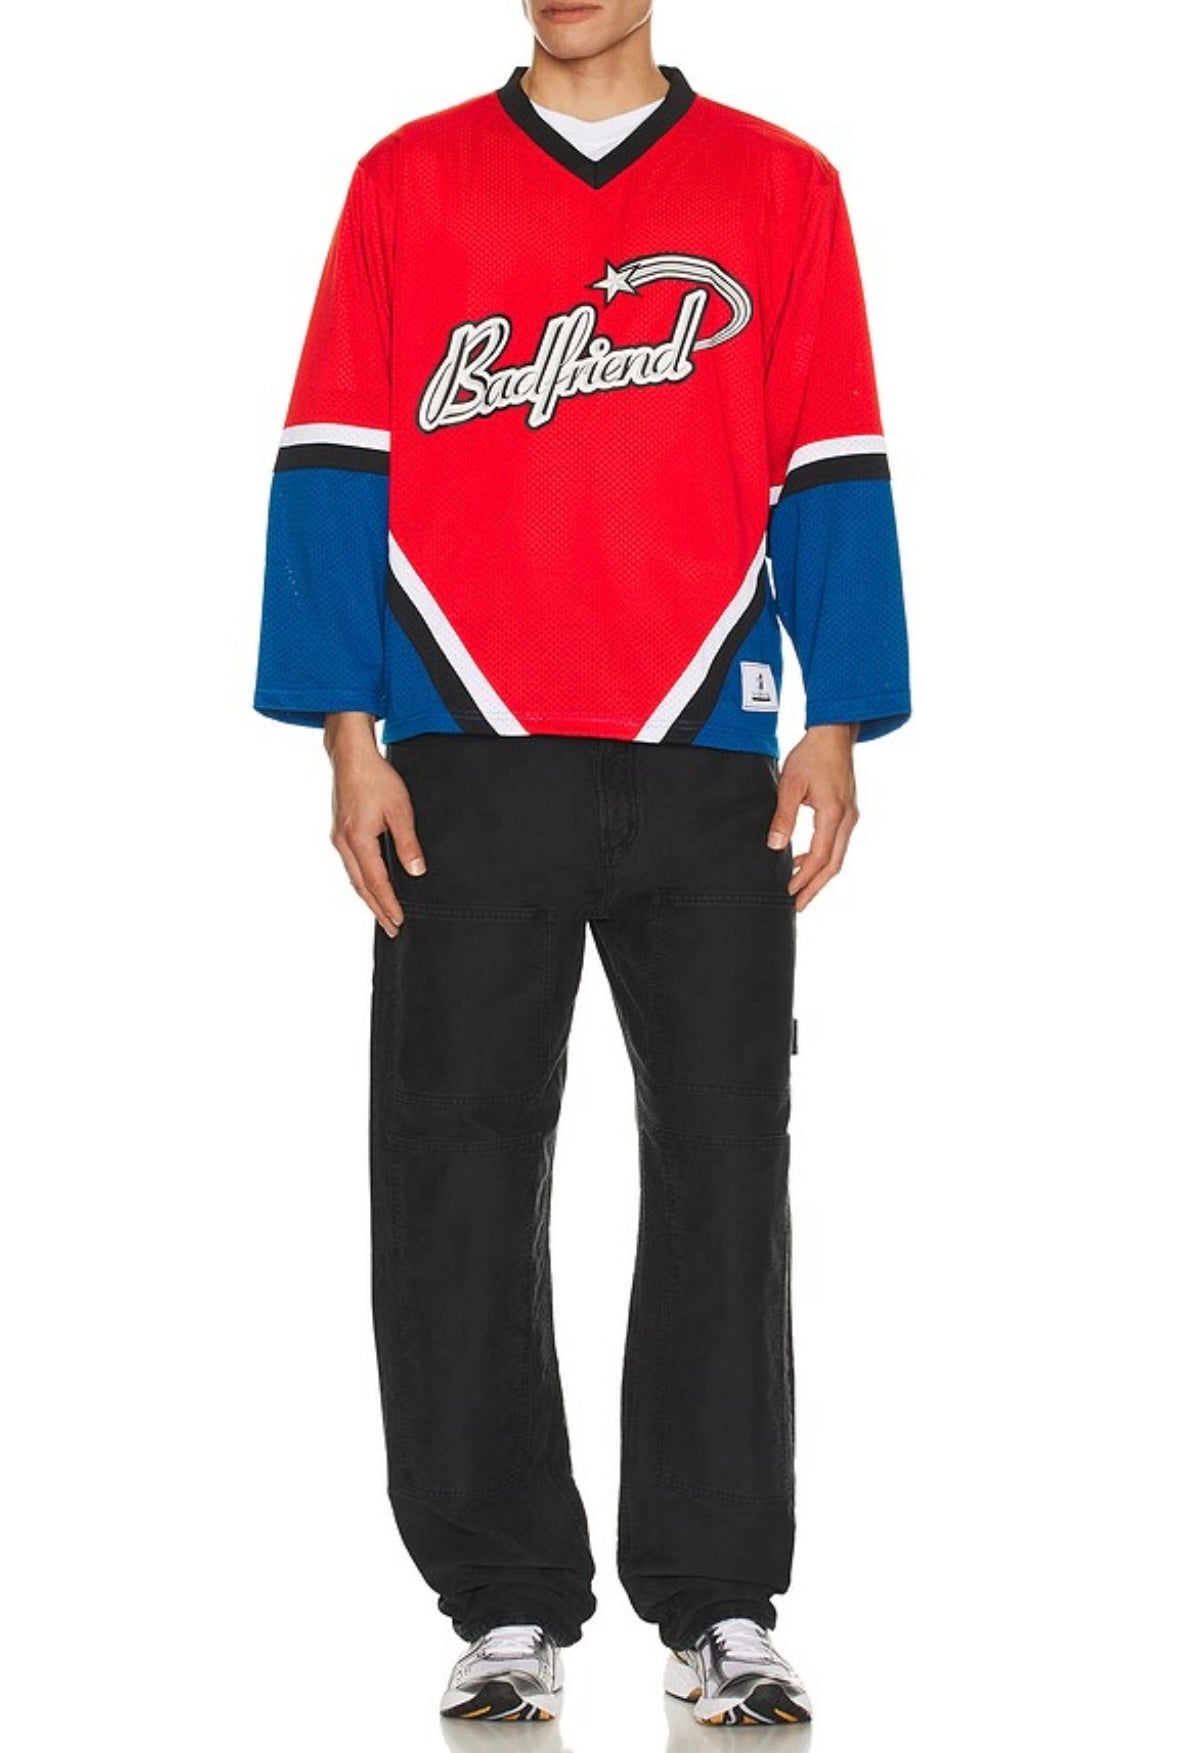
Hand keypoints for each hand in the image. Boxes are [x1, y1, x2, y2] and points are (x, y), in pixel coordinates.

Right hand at [324, 714, 425, 935]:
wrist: (351, 757)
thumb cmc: (376, 778)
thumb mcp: (400, 810)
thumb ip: (408, 843)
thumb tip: (416, 871)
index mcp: (358, 839)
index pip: (376, 882)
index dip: (388, 904)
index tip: (399, 922)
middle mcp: (343, 843)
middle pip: (361, 887)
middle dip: (377, 910)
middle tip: (392, 930)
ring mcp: (339, 839)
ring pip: (354, 878)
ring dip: (368, 898)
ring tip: (383, 914)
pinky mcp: (339, 832)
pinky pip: (351, 866)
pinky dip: (361, 882)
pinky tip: (370, 886)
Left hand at [766, 723, 858, 910]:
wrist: (833, 734)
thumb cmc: (811, 755)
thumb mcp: (790, 784)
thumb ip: (783, 817)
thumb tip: (775, 846)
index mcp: (834, 814)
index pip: (820, 858)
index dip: (805, 879)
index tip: (790, 893)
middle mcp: (847, 818)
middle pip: (834, 864)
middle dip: (815, 887)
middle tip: (799, 905)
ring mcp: (851, 815)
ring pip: (838, 855)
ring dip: (819, 873)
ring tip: (799, 888)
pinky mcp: (848, 811)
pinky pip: (838, 843)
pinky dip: (823, 856)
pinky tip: (804, 858)